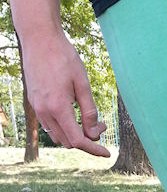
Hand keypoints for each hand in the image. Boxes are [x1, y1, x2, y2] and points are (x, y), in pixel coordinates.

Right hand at [22, 30, 109, 157]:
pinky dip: (64, 127)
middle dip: (87, 139)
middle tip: (102, 125)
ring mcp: (37, 108)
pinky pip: (50, 125)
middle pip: (68, 141)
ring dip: (75, 134)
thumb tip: (94, 134)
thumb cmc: (64, 57)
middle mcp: (45, 112)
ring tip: (91, 121)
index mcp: (58, 108)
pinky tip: (75, 114)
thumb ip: (89, 111)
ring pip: (58, 136)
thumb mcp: (82, 84)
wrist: (39, 38)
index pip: (78, 141)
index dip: (94, 149)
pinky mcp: (34, 102)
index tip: (107, 153)